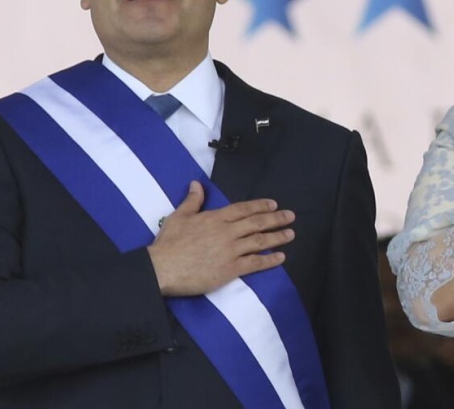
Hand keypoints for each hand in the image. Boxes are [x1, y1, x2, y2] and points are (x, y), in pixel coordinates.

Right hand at [148, 181, 295, 296]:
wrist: (163, 268)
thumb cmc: (169, 243)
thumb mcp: (179, 216)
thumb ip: (192, 200)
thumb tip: (197, 184)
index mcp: (215, 218)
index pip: (243, 209)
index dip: (260, 206)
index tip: (274, 205)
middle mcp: (227, 232)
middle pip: (256, 223)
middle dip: (276, 219)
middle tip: (291, 216)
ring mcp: (230, 251)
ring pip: (259, 242)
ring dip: (277, 237)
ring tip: (290, 234)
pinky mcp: (230, 269)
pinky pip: (254, 263)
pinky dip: (269, 260)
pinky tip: (280, 257)